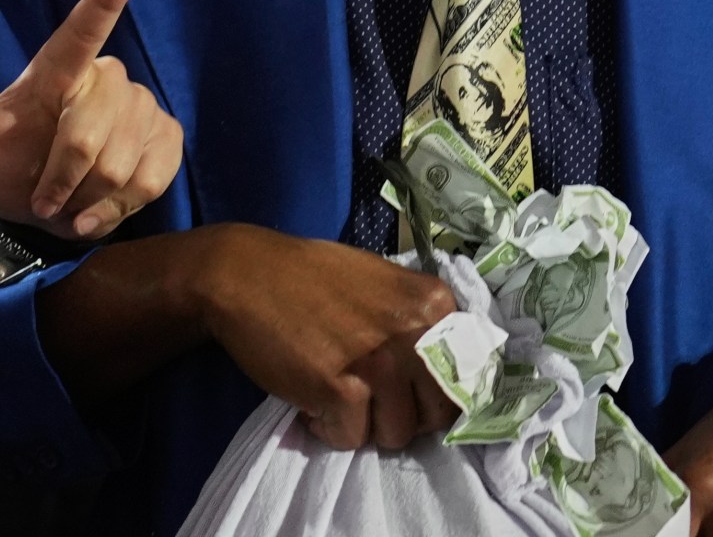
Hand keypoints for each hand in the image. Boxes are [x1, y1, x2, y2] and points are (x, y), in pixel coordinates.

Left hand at [0, 0, 179, 240]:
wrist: (46, 213)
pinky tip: (100, 210)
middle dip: (64, 175)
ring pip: (122, 160)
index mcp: (55, 73)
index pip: (82, 29)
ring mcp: (142, 108)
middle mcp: (103, 81)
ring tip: (71, 203)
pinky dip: (120, 207)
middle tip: (45, 198)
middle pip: (92, 129)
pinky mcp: (168, 140)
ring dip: (90, 196)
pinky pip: (150, 177)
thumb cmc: (4, 168)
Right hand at [193, 226, 459, 450]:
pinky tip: (311, 398)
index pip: (466, 378)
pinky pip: (349, 438)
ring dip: (364, 424)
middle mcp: (415, 332)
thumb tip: (450, 371)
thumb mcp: (384, 284)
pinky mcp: (340, 390)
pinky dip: (327, 428)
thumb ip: (420, 320)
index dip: (436, 394)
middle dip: (403, 413)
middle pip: (436, 414)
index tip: (410, 393)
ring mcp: (379, 363)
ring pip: (395, 433)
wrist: (246, 274)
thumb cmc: (313, 277)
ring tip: (337, 394)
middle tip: (368, 396)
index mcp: (433, 302)